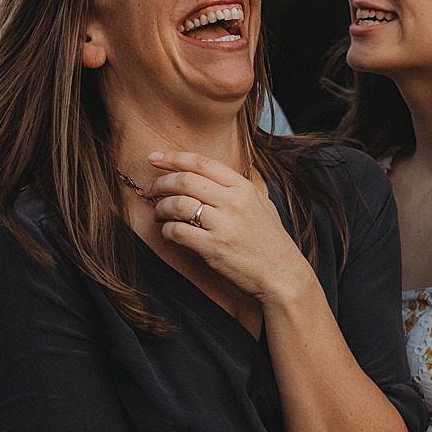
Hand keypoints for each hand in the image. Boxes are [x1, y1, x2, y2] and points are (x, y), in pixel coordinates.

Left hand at [144, 150, 313, 304]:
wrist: (281, 275)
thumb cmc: (270, 241)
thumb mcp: (262, 204)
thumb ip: (238, 188)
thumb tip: (210, 177)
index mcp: (243, 188)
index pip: (202, 162)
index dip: (174, 157)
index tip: (155, 157)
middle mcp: (233, 202)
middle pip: (185, 180)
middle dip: (160, 183)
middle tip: (149, 190)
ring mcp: (223, 225)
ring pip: (177, 204)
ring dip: (160, 208)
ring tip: (158, 214)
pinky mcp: (213, 248)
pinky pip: (178, 231)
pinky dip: (166, 231)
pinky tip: (167, 234)